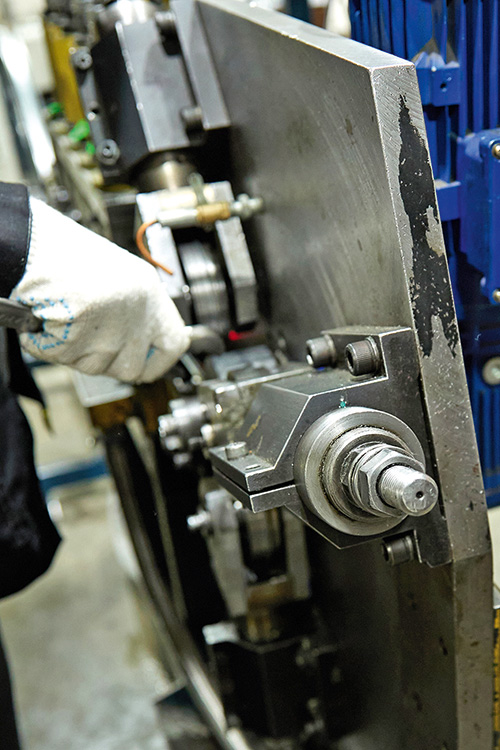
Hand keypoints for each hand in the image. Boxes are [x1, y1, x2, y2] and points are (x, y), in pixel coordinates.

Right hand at [11, 198, 190, 382]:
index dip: (158, 358)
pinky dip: (46, 342)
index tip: (148, 359)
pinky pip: (60, 356)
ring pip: (95, 367)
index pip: (174, 346)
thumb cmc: (75, 253)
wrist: (40, 249)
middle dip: (110, 361)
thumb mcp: (123, 274)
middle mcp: (136, 322)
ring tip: (67, 315)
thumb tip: (136, 330)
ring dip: (77, 350)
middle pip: (132, 367)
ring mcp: (108, 340)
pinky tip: (46, 317)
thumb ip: (136, 307)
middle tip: (92, 337)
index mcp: (152, 299)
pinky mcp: (77, 348)